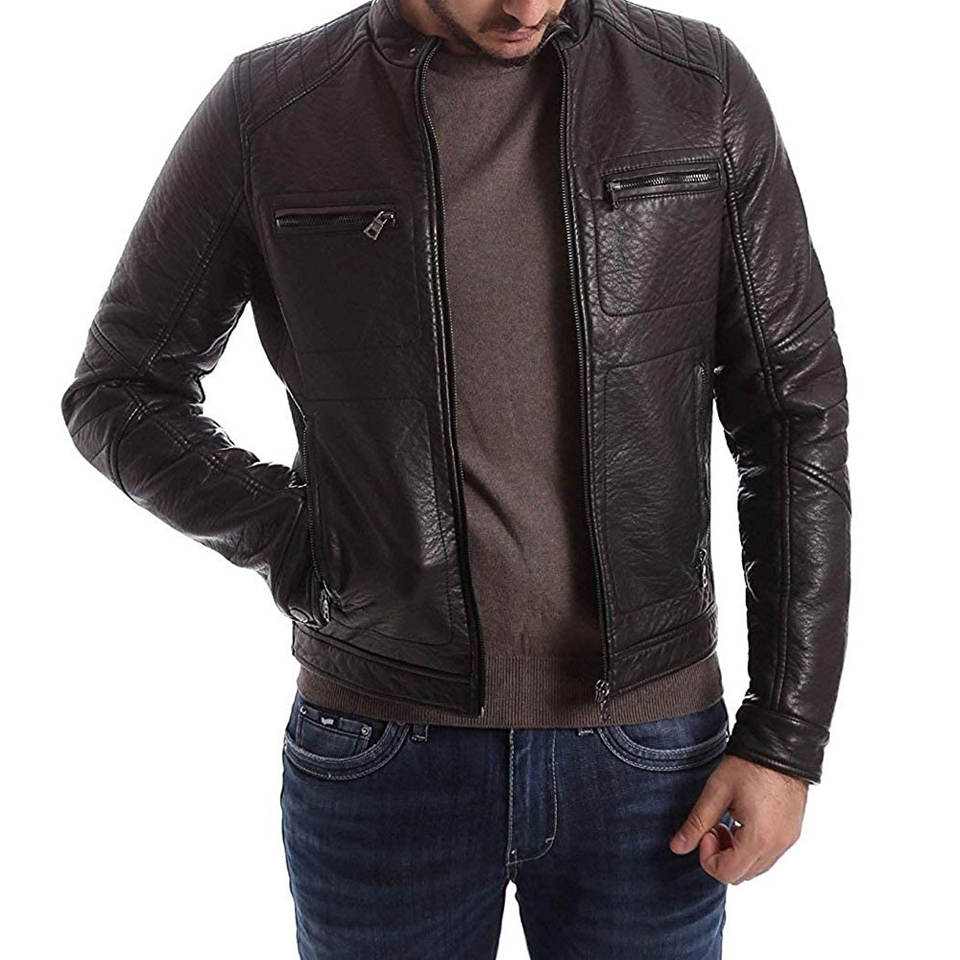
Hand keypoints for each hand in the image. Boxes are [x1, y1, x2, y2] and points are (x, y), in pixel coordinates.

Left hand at [669, 754, 808, 883]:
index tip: (706, 830)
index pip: (727, 873)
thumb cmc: (749, 765)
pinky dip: (751, 848)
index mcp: (759, 838)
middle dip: (721, 856)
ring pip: (755, 868)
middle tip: (714, 827)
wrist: (782, 747)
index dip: (707, 857)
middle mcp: (778, 846)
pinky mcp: (792, 833)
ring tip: (728, 822)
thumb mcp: (717, 791)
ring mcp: (788, 841)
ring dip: (736, 853)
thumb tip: (677, 847)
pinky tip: (742, 821)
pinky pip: (768, 855)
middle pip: (741, 875)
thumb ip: (697, 823)